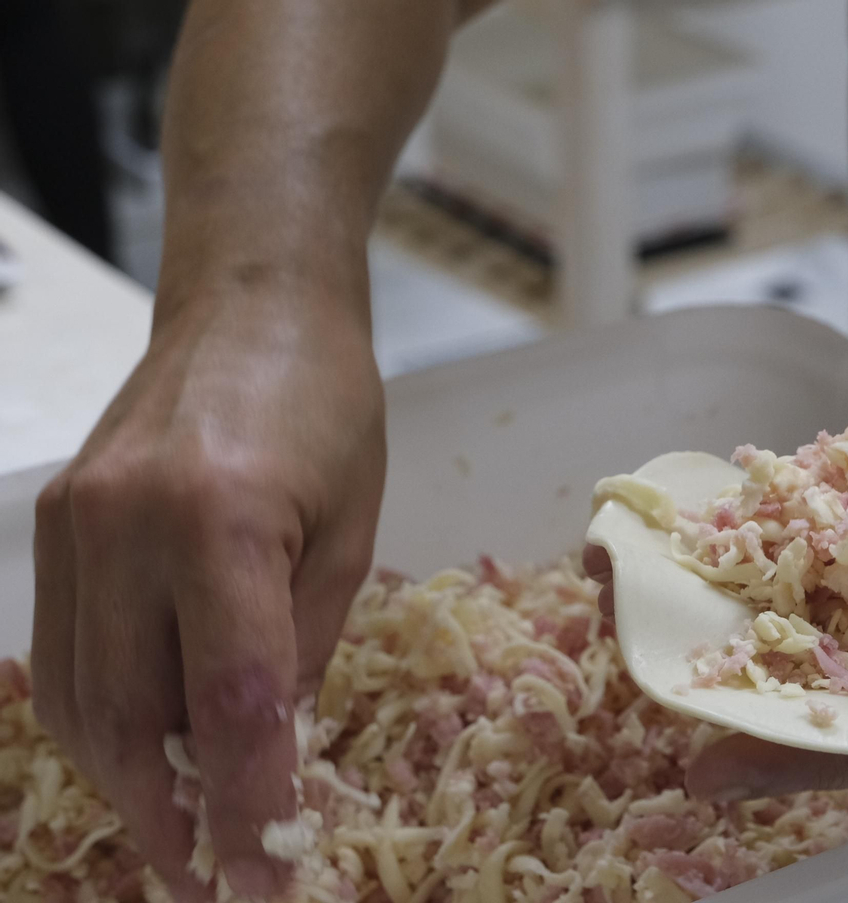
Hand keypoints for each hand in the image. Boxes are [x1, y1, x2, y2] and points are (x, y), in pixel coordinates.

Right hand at [32, 287, 384, 900]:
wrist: (251, 308)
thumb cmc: (328, 411)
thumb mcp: (350, 535)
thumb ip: (303, 652)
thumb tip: (268, 763)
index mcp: (220, 520)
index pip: (226, 703)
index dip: (244, 809)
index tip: (266, 886)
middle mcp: (125, 526)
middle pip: (130, 718)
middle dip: (173, 819)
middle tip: (216, 883)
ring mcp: (72, 526)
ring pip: (78, 701)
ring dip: (127, 785)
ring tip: (182, 838)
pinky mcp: (51, 526)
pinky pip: (60, 656)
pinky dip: (97, 724)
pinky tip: (141, 757)